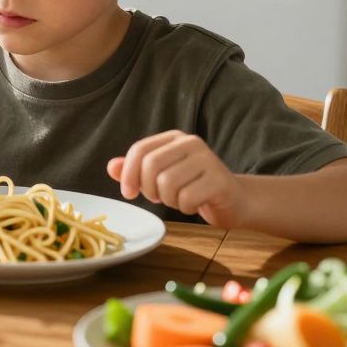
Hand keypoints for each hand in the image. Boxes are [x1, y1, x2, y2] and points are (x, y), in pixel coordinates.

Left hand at [107, 130, 247, 227]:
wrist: (234, 201)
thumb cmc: (191, 188)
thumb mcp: (159, 178)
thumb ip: (134, 171)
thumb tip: (112, 167)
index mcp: (174, 138)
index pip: (140, 149)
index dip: (128, 173)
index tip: (128, 193)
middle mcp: (191, 143)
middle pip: (151, 165)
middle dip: (148, 188)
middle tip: (158, 198)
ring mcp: (208, 159)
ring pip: (167, 183)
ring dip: (168, 200)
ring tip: (179, 200)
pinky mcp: (220, 179)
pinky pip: (187, 197)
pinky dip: (185, 207)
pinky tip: (194, 204)